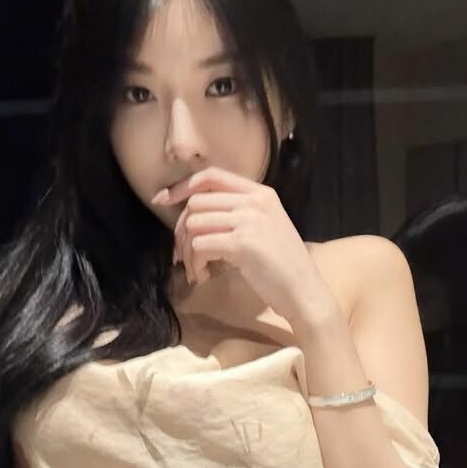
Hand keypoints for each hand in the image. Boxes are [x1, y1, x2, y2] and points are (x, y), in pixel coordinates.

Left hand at [151, 166, 339, 330]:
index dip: (182, 186)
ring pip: (193, 224)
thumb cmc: (283, 267)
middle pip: (196, 202)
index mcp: (261, 193)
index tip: (162, 201)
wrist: (305, 291)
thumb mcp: (265, 228)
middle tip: (183, 256)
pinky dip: (195, 263)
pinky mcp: (243, 243)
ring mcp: (249, 220)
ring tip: (196, 270)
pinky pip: (200, 245)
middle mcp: (255, 201)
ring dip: (187, 251)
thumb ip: (237, 215)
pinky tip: (204, 276)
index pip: (211, 176)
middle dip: (181, 231)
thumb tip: (192, 218)